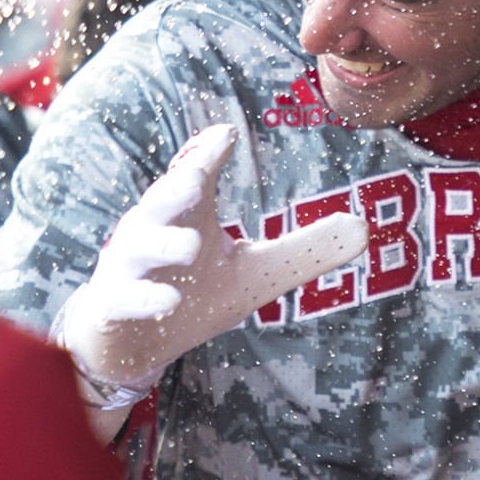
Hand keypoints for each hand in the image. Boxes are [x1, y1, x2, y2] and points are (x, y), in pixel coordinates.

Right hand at [53, 124, 367, 408]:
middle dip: (175, 188)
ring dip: (162, 244)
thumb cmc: (191, 292)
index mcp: (187, 214)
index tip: (226, 134)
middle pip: (160, 202)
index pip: (195, 174)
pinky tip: (166, 301)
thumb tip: (364, 228)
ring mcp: (129, 269)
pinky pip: (124, 299)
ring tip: (191, 246)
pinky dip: (142, 298)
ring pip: (138, 249)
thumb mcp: (255, 274)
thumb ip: (304, 250)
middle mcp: (154, 232)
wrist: (130, 344)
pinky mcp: (114, 306)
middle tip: (195, 179)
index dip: (207, 153)